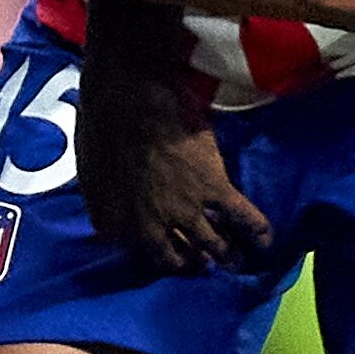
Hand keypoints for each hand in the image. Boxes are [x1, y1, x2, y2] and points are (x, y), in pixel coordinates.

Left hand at [75, 59, 270, 274]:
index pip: (134, 249)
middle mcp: (150, 225)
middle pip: (175, 257)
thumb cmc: (101, 117)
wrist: (127, 91)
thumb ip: (102, 187)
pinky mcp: (213, 188)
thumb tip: (110, 191)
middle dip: (190, 263)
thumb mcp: (88, 161)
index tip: (163, 246)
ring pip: (213, 244)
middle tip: (201, 263)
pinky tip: (266, 240)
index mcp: (114, 218)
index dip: (152, 248)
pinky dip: (257, 231)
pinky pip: (242, 217)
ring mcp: (184, 209)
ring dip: (226, 254)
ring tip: (235, 260)